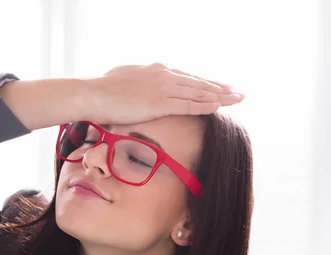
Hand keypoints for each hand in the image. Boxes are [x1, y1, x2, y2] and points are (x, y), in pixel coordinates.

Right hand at [82, 63, 243, 124]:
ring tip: (236, 100)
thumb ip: (139, 80)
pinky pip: (188, 105)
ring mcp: (163, 88)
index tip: (219, 86)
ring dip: (219, 97)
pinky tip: (218, 108)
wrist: (93, 94)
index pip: (187, 77)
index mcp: (157, 69)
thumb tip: (139, 84)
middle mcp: (164, 75)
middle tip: (237, 93)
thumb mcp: (125, 78)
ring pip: (198, 93)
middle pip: (198, 83)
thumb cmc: (104, 88)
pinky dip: (204, 106)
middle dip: (220, 88)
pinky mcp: (159, 103)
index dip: (205, 83)